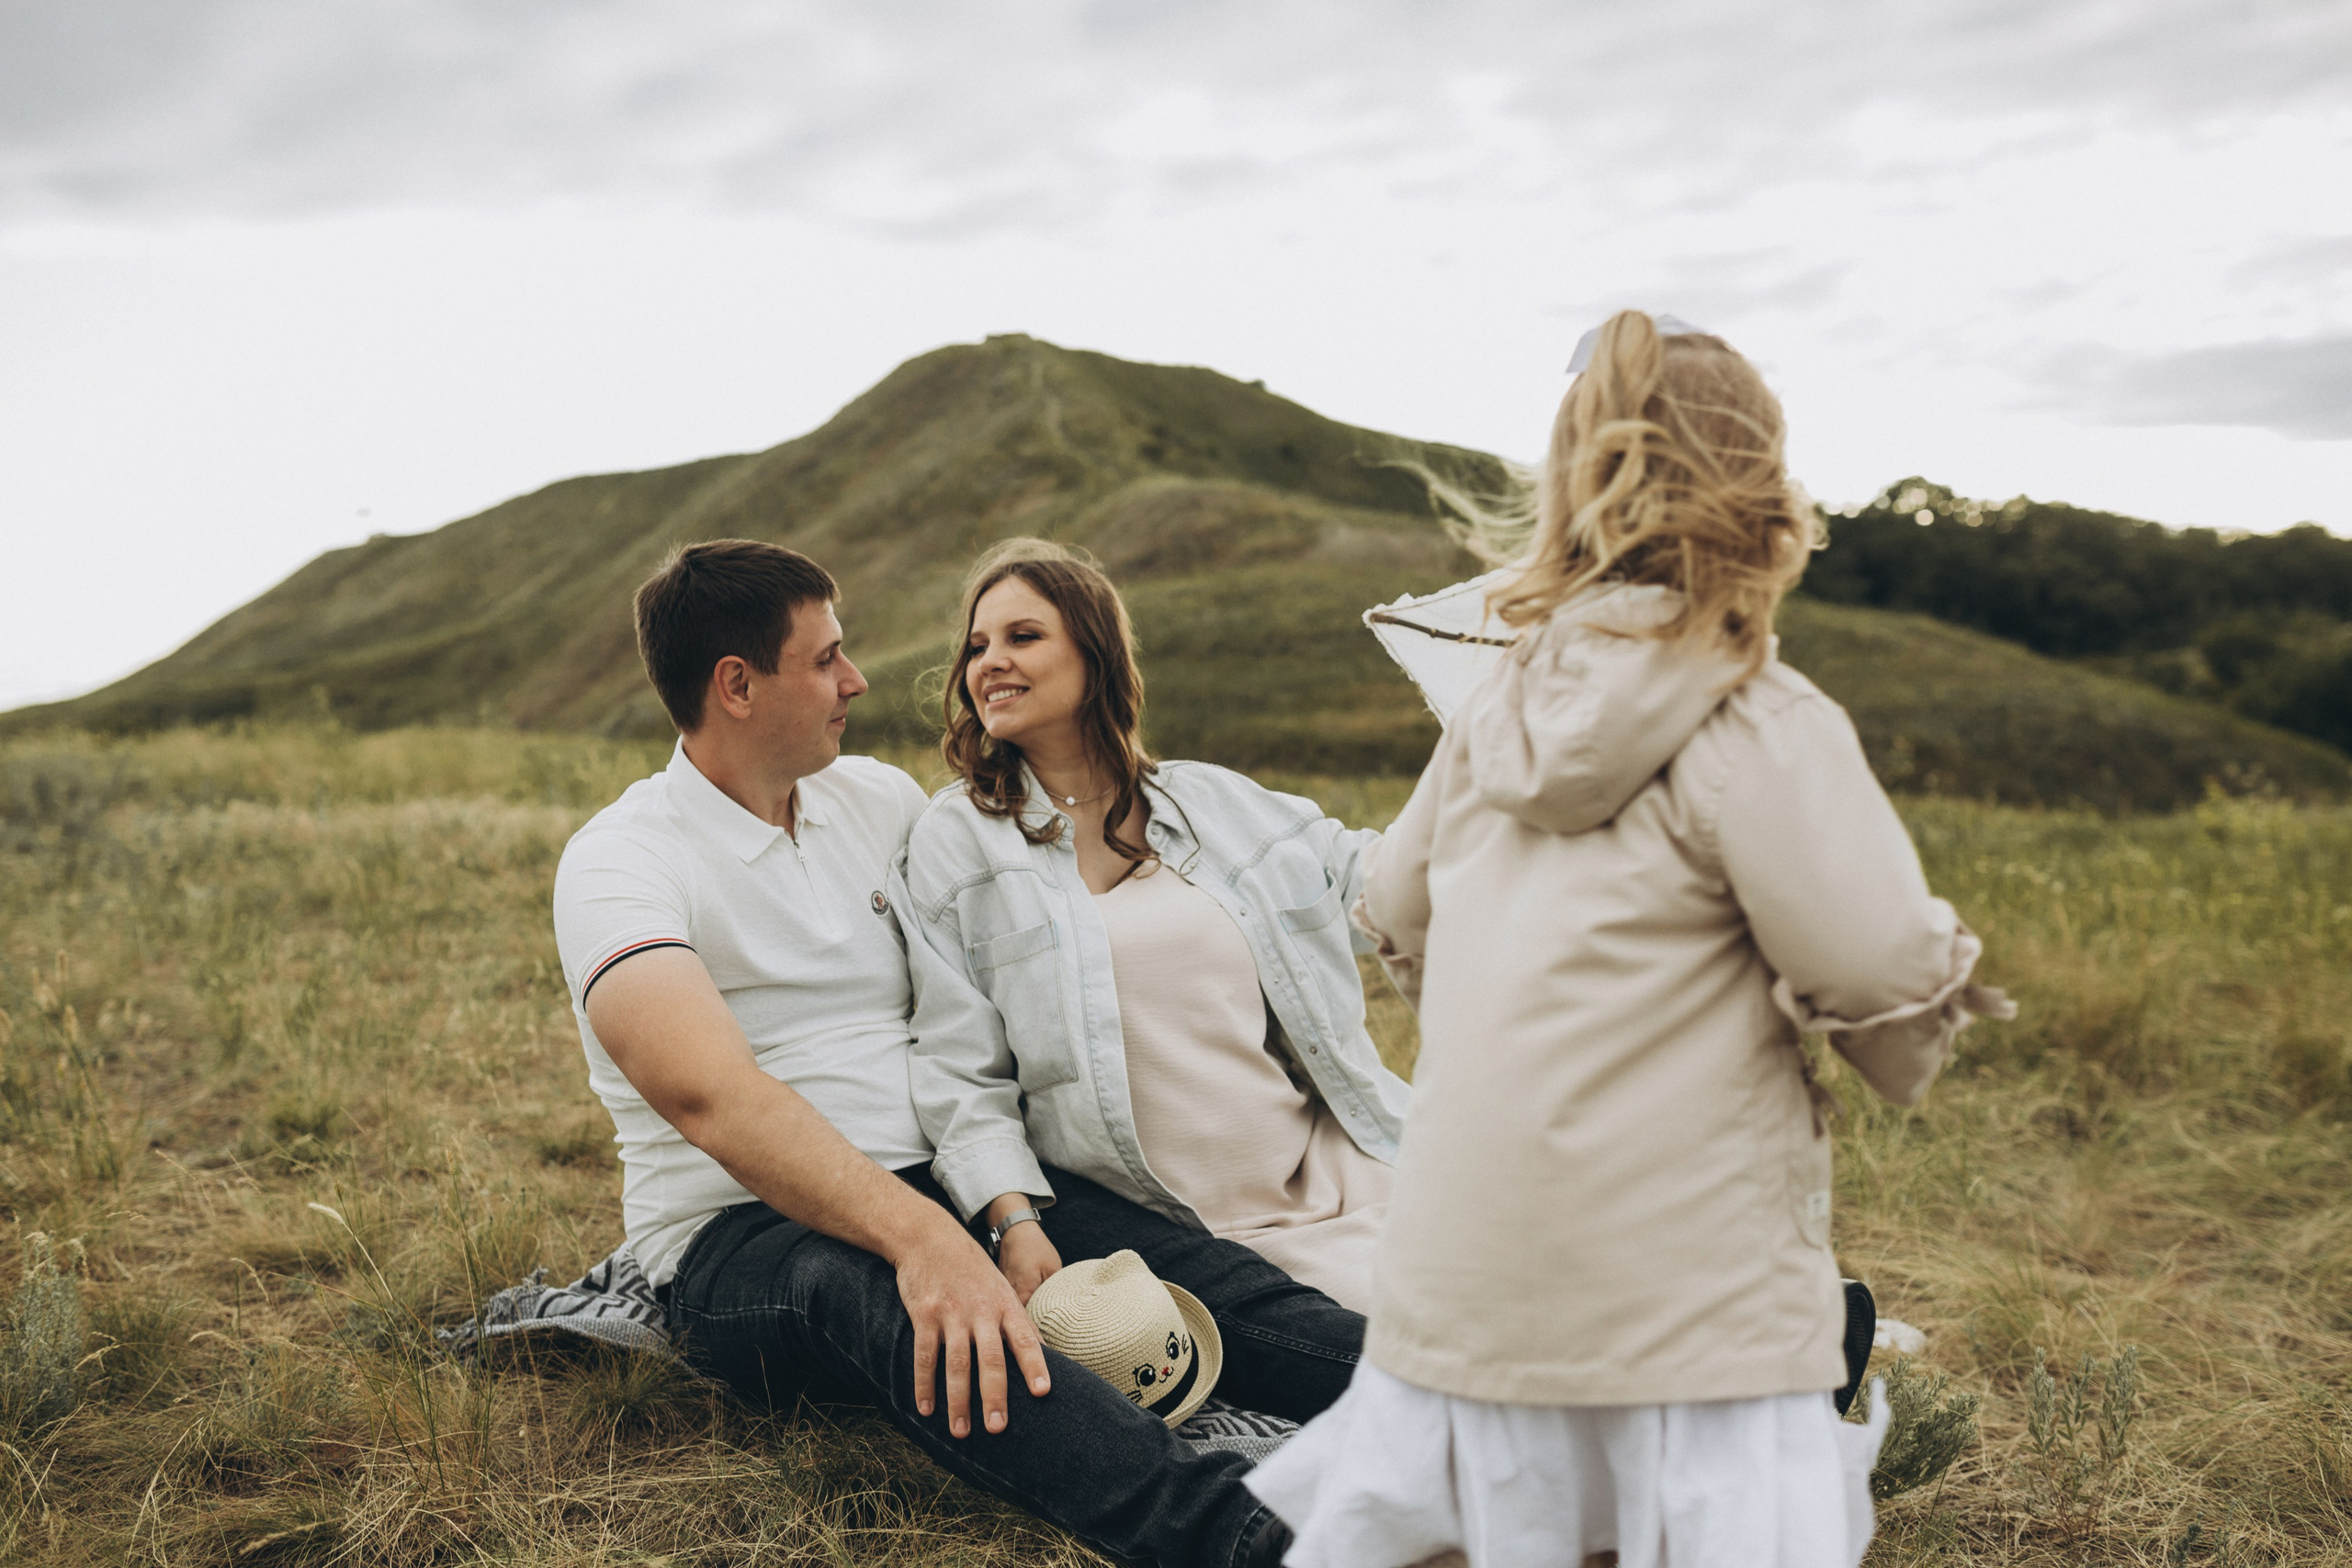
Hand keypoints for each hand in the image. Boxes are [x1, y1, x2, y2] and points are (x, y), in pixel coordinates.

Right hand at [894, 1218, 1051, 1436]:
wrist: (929, 1237)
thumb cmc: (971, 1269)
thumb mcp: (1001, 1288)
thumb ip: (1018, 1322)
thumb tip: (1044, 1355)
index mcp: (1004, 1304)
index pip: (1025, 1339)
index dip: (1035, 1365)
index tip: (1044, 1392)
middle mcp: (981, 1310)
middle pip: (990, 1358)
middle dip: (994, 1396)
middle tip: (997, 1428)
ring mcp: (952, 1312)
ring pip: (957, 1363)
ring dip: (958, 1401)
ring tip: (961, 1431)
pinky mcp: (924, 1314)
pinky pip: (925, 1355)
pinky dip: (924, 1385)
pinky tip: (926, 1409)